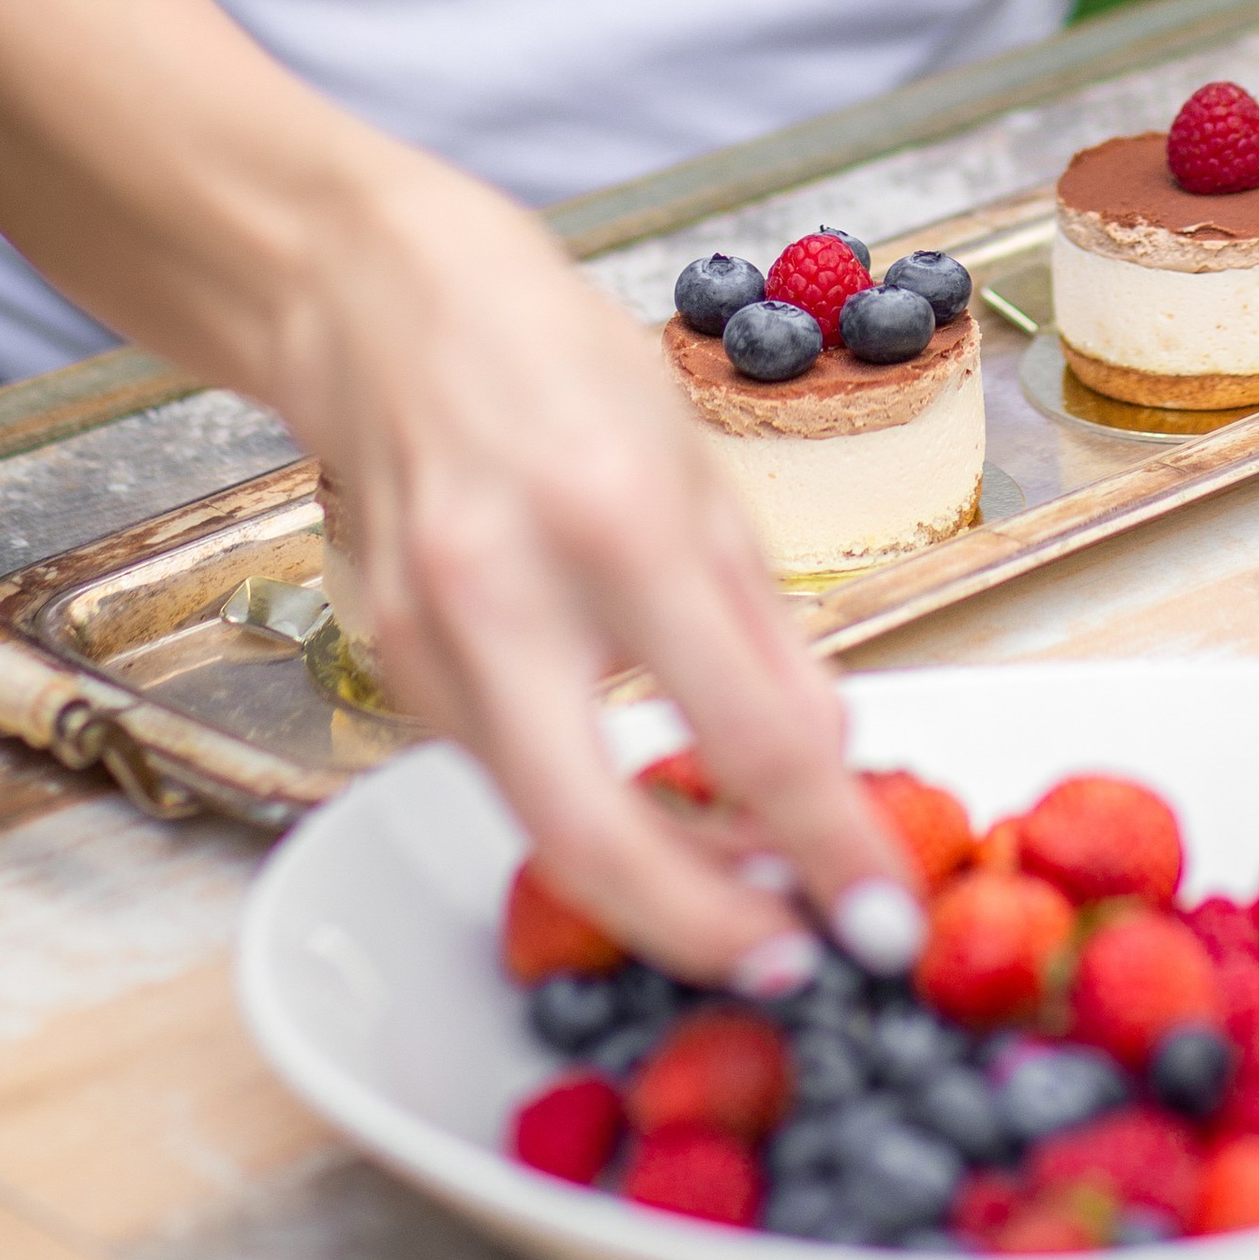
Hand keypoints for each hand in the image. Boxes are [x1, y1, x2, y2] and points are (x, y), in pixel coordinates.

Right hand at [281, 151, 918, 990]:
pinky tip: (644, 792)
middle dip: (699, 929)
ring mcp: (425, 637)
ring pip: (540, 818)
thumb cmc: (555, 360)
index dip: (824, 842)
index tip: (881, 912)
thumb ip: (763, 625)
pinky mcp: (386, 663)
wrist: (377, 300)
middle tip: (789, 959)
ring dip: (650, 876)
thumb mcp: (700, 464)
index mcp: (617, 520)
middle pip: (592, 833)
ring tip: (744, 879)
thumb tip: (829, 758)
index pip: (742, 729)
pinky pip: (501, 766)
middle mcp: (504, 591)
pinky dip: (581, 800)